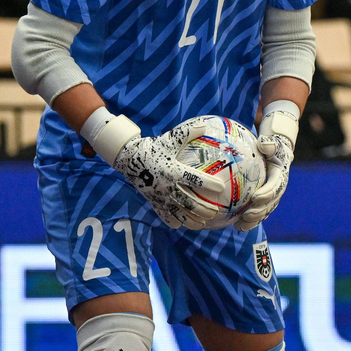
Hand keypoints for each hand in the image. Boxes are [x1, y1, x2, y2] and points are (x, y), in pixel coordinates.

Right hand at [114, 118, 229, 229]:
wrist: (129, 159)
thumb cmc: (154, 148)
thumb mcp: (170, 139)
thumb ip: (188, 132)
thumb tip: (205, 124)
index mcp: (173, 170)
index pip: (194, 179)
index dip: (208, 184)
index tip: (221, 188)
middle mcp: (167, 185)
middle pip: (188, 201)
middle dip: (203, 209)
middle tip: (215, 212)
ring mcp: (160, 195)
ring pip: (178, 212)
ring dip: (191, 220)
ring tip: (202, 224)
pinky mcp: (153, 201)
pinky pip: (163, 215)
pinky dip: (172, 222)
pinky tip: (180, 226)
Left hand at [234, 107, 297, 230]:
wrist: (276, 154)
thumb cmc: (270, 147)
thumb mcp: (271, 143)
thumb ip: (269, 144)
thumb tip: (263, 144)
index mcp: (280, 176)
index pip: (275, 186)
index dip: (266, 194)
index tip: (255, 197)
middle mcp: (278, 189)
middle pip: (270, 204)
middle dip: (259, 212)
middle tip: (246, 216)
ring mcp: (272, 198)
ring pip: (264, 212)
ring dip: (253, 221)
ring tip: (240, 227)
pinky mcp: (265, 203)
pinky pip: (258, 214)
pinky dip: (249, 222)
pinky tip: (236, 227)